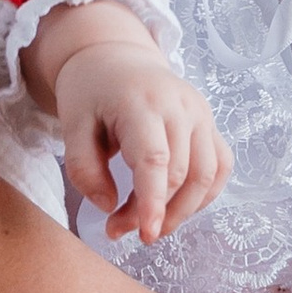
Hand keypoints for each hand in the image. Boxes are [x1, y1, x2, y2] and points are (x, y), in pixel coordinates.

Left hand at [49, 41, 231, 242]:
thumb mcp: (72, 125)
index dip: (153, 201)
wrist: (115, 57)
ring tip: (148, 225)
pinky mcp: (209, 122)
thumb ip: (84, 168)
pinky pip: (220, 166)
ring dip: (182, 211)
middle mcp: (180, 105)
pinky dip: (204, 195)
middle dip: (155, 213)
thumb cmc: (90, 92)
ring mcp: (200, 112)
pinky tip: (177, 207)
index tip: (146, 234)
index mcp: (140, 103)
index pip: (155, 159)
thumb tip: (110, 206)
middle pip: (181, 174)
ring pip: (207, 175)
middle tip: (119, 229)